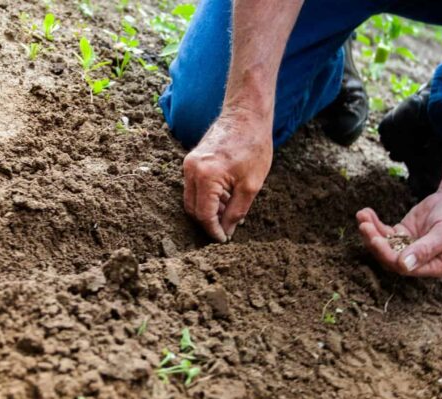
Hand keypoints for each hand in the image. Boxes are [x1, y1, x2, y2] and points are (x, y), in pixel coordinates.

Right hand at [183, 110, 272, 241]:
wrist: (246, 115)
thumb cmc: (253, 146)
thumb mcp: (251, 185)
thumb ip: (236, 211)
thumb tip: (226, 231)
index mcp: (206, 176)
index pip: (204, 214)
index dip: (213, 231)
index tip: (224, 240)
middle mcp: (191, 170)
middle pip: (193, 209)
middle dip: (208, 222)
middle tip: (226, 230)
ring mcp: (189, 164)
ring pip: (191, 199)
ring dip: (208, 210)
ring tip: (229, 212)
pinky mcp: (191, 160)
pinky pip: (194, 187)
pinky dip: (206, 197)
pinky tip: (225, 198)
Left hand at [356, 188, 441, 276]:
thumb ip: (425, 250)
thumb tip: (404, 266)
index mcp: (432, 266)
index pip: (404, 267)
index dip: (387, 255)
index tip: (376, 240)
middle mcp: (418, 260)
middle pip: (389, 257)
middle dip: (374, 242)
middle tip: (364, 226)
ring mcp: (408, 246)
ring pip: (384, 244)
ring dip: (370, 232)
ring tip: (362, 216)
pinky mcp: (402, 233)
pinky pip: (384, 232)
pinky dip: (374, 223)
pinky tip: (365, 213)